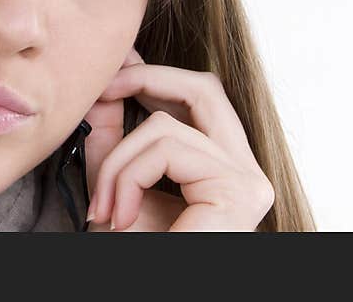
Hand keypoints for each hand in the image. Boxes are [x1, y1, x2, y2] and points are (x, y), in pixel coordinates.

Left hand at [83, 47, 273, 230]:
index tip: (112, 72)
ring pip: (167, 123)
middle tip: (104, 87)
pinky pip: (167, 148)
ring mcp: (248, 181)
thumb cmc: (134, 249)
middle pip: (205, 88)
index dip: (153, 74)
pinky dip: (128, 176)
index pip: (197, 97)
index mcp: (223, 165)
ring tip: (104, 207)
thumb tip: (110, 77)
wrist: (142, 286)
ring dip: (118, 162)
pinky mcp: (238, 192)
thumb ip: (116, 130)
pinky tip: (119, 216)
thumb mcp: (119, 177)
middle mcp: (246, 170)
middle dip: (147, 77)